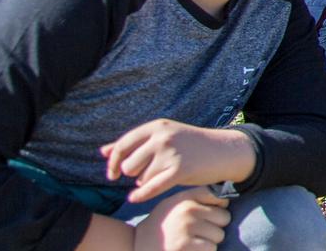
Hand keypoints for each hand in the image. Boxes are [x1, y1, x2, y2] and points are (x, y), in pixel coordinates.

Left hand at [102, 120, 253, 203]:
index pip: (122, 145)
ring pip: (141, 178)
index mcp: (157, 126)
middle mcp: (162, 137)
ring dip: (146, 182)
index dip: (112, 163)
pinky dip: (140, 195)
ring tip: (162, 175)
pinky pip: (151, 188)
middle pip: (128, 166)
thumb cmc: (190, 144)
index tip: (111, 175)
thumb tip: (102, 151)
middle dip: (133, 174)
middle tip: (148, 173)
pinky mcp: (180, 170)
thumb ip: (132, 143)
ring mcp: (171, 153)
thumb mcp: (162, 136)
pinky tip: (135, 198)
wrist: (223, 150)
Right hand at [133, 187, 229, 250]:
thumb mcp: (173, 204)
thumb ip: (196, 198)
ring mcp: (187, 228)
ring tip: (192, 244)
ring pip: (219, 235)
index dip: (219, 207)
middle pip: (224, 217)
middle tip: (198, 234)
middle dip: (215, 227)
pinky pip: (211, 249)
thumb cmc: (160, 226)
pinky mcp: (185, 246)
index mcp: (186, 198)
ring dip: (210, 243)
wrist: (134, 245)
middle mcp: (188, 210)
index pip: (219, 197)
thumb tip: (225, 198)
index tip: (210, 215)